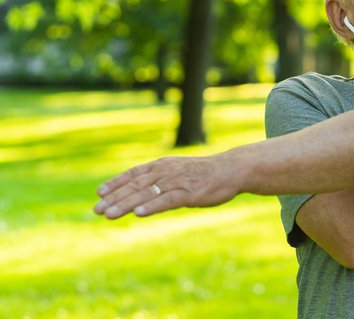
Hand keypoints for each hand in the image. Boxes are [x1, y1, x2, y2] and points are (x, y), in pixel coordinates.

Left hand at [93, 155, 240, 218]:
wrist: (230, 170)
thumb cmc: (204, 173)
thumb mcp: (179, 172)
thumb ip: (161, 179)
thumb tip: (144, 190)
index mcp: (162, 166)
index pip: (134, 174)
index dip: (116, 183)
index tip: (99, 193)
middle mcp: (166, 172)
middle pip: (136, 186)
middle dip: (115, 198)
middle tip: (97, 210)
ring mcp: (177, 182)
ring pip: (147, 194)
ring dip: (126, 204)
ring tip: (109, 215)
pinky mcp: (189, 193)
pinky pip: (167, 200)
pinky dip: (152, 206)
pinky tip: (139, 213)